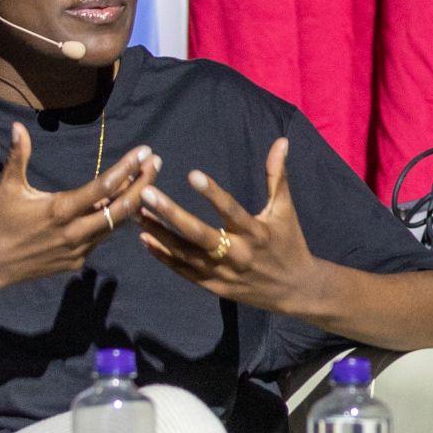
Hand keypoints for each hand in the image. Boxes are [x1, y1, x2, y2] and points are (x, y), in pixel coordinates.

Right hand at [0, 124, 157, 300]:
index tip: (145, 152)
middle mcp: (74, 233)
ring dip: (132, 203)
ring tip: (146, 181)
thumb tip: (19, 127)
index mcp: (59, 210)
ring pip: (114, 225)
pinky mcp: (76, 262)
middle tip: (156, 163)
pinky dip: (112, 222)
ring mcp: (78, 250)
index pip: (104, 188)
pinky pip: (101, 239)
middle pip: (122, 208)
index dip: (128, 169)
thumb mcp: (7, 188)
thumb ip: (18, 157)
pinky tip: (122, 207)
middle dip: (143, 184)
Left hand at [138, 137, 318, 315]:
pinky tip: (145, 239)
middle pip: (199, 235)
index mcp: (256, 233)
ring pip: (185, 253)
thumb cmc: (289, 244)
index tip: (191, 174)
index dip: (212, 193)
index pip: (231, 211)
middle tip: (147, 194)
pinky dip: (164, 256)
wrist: (295, 290)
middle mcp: (238, 254)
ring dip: (160, 233)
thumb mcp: (285, 211)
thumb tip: (281, 141)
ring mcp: (223, 273)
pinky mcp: (214, 286)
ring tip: (137, 213)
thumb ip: (277, 177)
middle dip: (171, 214)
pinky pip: (184, 271)